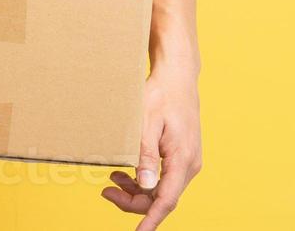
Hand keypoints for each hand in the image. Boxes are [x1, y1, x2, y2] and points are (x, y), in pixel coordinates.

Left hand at [101, 62, 201, 229]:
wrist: (177, 77)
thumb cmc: (160, 95)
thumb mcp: (146, 122)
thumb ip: (145, 155)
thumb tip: (145, 185)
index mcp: (182, 159)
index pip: (167, 200)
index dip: (151, 219)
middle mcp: (189, 165)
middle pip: (162, 198)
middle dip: (134, 202)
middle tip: (105, 192)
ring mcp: (187, 162)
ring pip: (162, 189)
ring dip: (137, 191)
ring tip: (110, 181)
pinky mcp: (181, 156)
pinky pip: (164, 178)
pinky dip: (144, 180)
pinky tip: (124, 173)